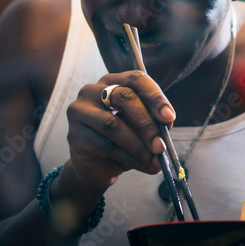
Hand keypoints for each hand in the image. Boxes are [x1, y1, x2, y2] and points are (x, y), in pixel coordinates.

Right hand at [65, 71, 175, 188]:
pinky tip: (145, 165)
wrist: (100, 165)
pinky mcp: (74, 135)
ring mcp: (79, 112)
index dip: (155, 97)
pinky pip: (105, 145)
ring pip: (113, 125)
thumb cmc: (124, 139)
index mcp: (113, 82)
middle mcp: (92, 91)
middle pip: (124, 98)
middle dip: (147, 123)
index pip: (136, 79)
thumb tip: (166, 124)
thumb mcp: (142, 127)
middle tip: (162, 145)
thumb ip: (154, 121)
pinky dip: (130, 158)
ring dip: (139, 145)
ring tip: (156, 160)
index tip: (170, 117)